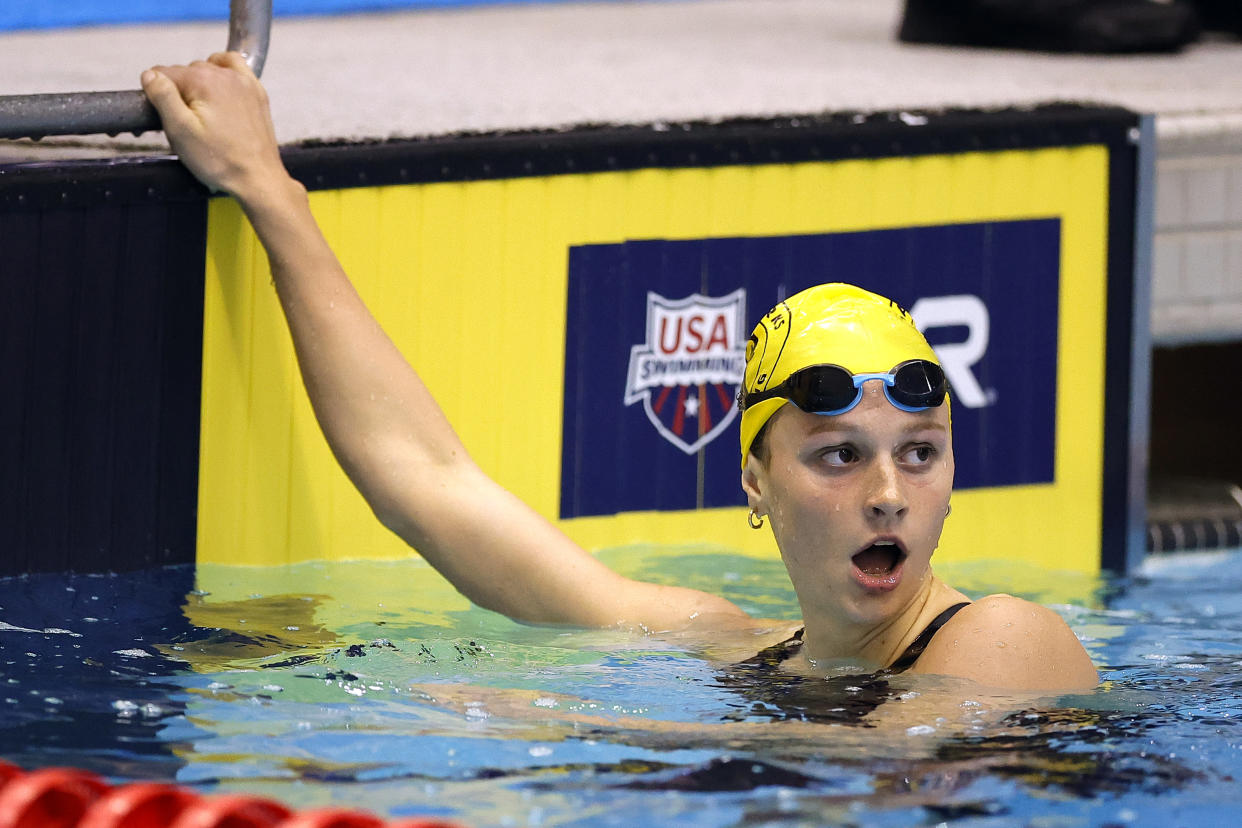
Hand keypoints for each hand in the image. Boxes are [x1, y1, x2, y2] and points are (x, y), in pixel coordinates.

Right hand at [141, 52, 288, 199]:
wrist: (258, 179)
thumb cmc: (221, 161)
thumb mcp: (179, 130)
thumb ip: (162, 96)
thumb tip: (150, 74)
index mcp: (203, 81)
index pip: (163, 73)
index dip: (158, 95)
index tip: (164, 115)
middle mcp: (226, 75)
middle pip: (186, 72)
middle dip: (180, 92)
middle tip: (185, 122)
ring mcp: (244, 83)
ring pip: (208, 69)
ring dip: (199, 85)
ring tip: (202, 114)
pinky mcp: (256, 93)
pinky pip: (235, 67)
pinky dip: (222, 72)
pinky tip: (218, 89)